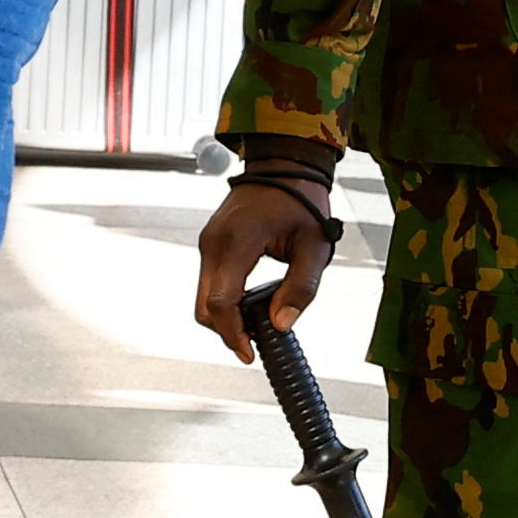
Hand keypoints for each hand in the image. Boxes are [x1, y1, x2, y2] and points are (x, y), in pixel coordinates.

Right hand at [193, 179, 336, 359]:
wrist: (284, 165)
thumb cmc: (302, 200)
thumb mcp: (314, 247)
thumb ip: (301, 288)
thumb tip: (282, 325)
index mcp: (237, 242)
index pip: (221, 301)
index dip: (232, 334)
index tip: (249, 352)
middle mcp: (214, 243)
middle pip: (204, 306)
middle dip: (227, 331)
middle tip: (256, 343)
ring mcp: (208, 242)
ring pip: (203, 297)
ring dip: (226, 316)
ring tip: (258, 323)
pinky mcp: (211, 243)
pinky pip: (210, 281)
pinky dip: (225, 299)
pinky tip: (250, 304)